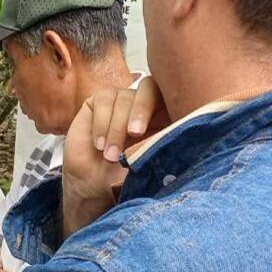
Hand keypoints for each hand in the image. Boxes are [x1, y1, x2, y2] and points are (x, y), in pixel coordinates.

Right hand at [62, 78, 169, 238]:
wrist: (92, 183)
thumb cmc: (126, 176)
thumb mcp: (150, 164)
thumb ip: (163, 146)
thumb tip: (179, 138)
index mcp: (167, 116)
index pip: (175, 95)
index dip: (171, 103)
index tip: (160, 129)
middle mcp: (145, 104)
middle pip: (150, 88)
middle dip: (142, 110)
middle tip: (134, 134)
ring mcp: (122, 100)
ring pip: (124, 99)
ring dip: (116, 129)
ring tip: (110, 155)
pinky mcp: (100, 101)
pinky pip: (103, 100)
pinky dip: (101, 123)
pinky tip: (99, 144)